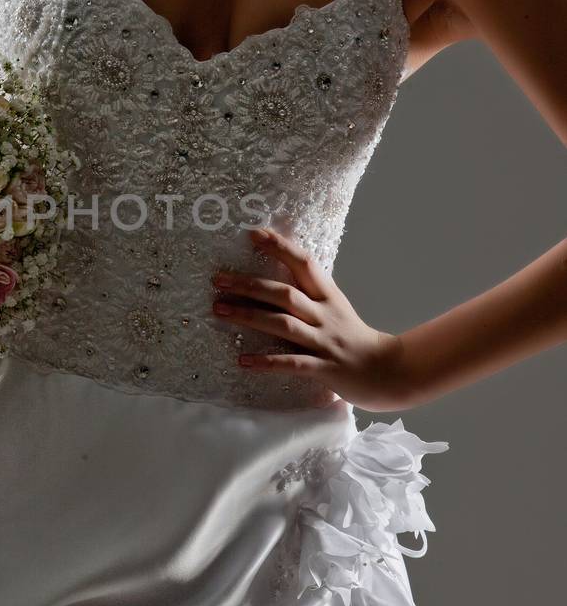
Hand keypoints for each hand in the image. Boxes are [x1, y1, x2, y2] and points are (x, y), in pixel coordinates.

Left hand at [209, 226, 409, 411]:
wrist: (388, 371)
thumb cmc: (353, 337)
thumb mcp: (334, 307)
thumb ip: (309, 293)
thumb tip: (274, 275)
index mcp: (328, 296)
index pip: (304, 263)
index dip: (280, 247)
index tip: (253, 234)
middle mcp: (325, 315)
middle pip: (285, 294)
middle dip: (249, 285)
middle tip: (218, 280)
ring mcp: (325, 342)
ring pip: (284, 325)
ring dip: (249, 316)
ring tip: (220, 311)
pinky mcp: (324, 368)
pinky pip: (292, 363)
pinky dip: (266, 362)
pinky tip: (243, 360)